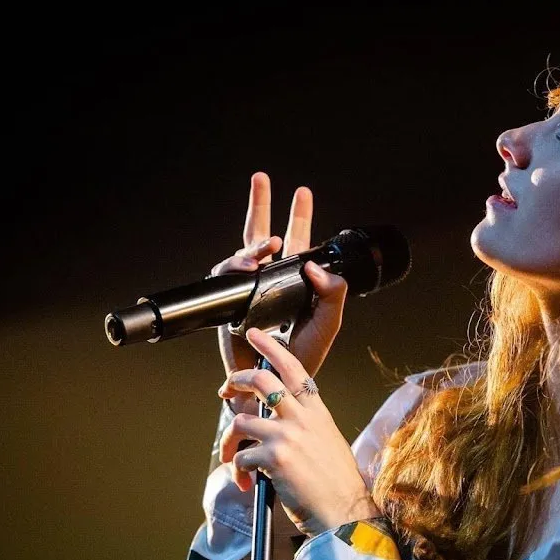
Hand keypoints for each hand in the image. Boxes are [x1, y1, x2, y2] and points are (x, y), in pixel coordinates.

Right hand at [208, 172, 349, 414]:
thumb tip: (313, 263)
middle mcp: (271, 279)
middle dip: (261, 204)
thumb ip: (333, 292)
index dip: (299, 217)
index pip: (298, 242)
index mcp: (297, 281)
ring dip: (254, 244)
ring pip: (243, 252)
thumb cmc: (303, 356)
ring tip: (268, 244)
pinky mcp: (229, 301)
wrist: (275, 382)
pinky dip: (236, 265)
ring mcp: (248, 288)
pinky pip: (226, 275)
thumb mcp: (328, 322)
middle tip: (261, 177)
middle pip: (262, 234)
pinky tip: (249, 266)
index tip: (302, 191)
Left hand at [217, 327, 380, 535]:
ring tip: (230, 456)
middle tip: (226, 390)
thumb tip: (278, 419)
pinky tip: (246, 482)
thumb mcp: (328, 440)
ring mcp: (287, 436)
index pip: (294, 368)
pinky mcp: (274, 458)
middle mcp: (302, 418)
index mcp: (317, 411)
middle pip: (261, 381)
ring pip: (241, 420)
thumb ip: (306, 423)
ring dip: (229, 441)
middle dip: (236, 381)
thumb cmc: (337, 482)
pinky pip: (240, 456)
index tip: (256, 335)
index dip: (272, 348)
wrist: (344, 511)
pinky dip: (237, 470)